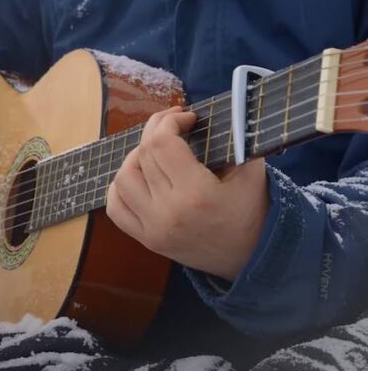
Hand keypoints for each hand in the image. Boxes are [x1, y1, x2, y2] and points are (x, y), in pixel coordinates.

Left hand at [106, 107, 270, 280]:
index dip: (170, 122)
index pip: (162, 144)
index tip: (186, 118)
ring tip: (156, 151)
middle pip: (143, 156)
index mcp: (196, 194)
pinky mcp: (146, 240)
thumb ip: (234, 138)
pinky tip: (138, 176)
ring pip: (123, 179)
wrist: (254, 258)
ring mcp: (153, 229)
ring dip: (135, 158)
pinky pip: (116, 208)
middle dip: (156, 131)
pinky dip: (120, 187)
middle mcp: (168, 213)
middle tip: (172, 125)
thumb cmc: (254, 210)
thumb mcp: (252, 170)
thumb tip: (208, 112)